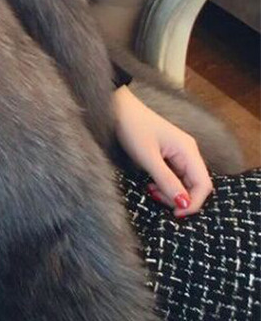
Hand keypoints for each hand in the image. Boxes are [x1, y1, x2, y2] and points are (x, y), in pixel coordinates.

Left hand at [113, 85, 212, 216]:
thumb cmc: (132, 127)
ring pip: (184, 182)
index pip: (203, 185)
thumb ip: (166, 181)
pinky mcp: (168, 154)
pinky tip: (151, 184)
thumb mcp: (147, 157)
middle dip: (179, 198)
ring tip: (150, 190)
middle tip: (156, 197)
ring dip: (170, 192)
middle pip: (195, 185)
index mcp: (188, 150)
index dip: (193, 203)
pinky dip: (165, 184)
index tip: (175, 213)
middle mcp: (188, 152)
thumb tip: (184, 205)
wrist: (117, 107)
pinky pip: (174, 175)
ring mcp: (178, 153)